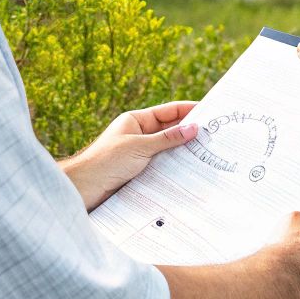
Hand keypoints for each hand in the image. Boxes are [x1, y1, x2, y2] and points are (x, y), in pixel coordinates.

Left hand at [60, 101, 198, 210]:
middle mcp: (138, 135)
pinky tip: (189, 170)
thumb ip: (168, 138)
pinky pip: (162, 165)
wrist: (84, 188)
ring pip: (167, 149)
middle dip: (190, 131)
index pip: (168, 111)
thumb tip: (193, 128)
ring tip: (208, 153)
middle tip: (215, 134)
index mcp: (136, 120)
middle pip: (169, 130)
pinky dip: (175, 166)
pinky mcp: (139, 171)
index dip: (188, 110)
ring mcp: (139, 153)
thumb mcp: (140, 146)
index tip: (209, 111)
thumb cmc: (106, 161)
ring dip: (184, 151)